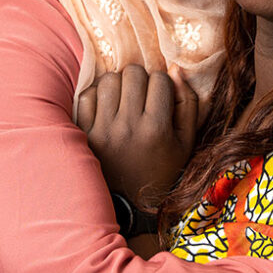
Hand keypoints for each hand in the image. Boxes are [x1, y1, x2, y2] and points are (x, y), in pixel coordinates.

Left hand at [76, 64, 197, 208]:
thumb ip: (188, 103)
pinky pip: (87, 95)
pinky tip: (107, 107)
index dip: (163, 83)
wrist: (129, 203)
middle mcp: (128, 127)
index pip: (159, 79)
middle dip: (141, 78)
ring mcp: (103, 130)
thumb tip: (175, 69)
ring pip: (109, 80)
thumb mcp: (186, 142)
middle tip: (142, 94)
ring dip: (119, 84)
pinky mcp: (85, 134)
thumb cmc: (163, 169)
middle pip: (133, 73)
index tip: (161, 96)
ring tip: (124, 98)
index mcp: (156, 129)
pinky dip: (97, 96)